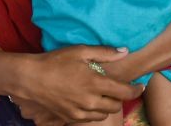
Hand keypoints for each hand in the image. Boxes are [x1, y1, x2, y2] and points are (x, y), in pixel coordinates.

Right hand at [15, 46, 143, 123]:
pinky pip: (90, 118)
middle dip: (120, 97)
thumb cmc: (55, 61)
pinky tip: (89, 101)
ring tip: (103, 94)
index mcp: (95, 83)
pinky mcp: (70, 118)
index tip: (140, 86)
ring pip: (103, 114)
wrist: (30, 78)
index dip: (135, 90)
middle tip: (118, 88)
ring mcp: (80, 111)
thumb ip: (104, 52)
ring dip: (107, 105)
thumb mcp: (80, 51)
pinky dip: (94, 112)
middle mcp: (90, 101)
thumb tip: (125, 51)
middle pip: (115, 105)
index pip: (124, 92)